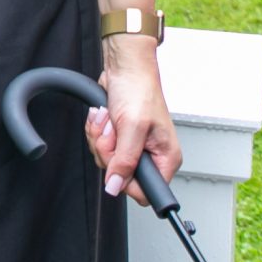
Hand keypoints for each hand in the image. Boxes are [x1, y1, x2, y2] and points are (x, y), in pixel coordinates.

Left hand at [89, 43, 181, 205]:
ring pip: (106, 161)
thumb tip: (115, 187)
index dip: (126, 181)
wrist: (124, 68)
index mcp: (165, 158)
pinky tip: (103, 117)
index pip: (145, 192)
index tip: (118, 161)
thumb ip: (125, 160)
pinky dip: (96, 131)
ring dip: (100, 137)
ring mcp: (133, 148)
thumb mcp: (133, 127)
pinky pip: (99, 147)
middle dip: (108, 150)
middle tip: (114, 131)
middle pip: (119, 176)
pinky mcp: (118, 139)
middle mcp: (151, 156)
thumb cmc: (139, 90)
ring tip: (109, 119)